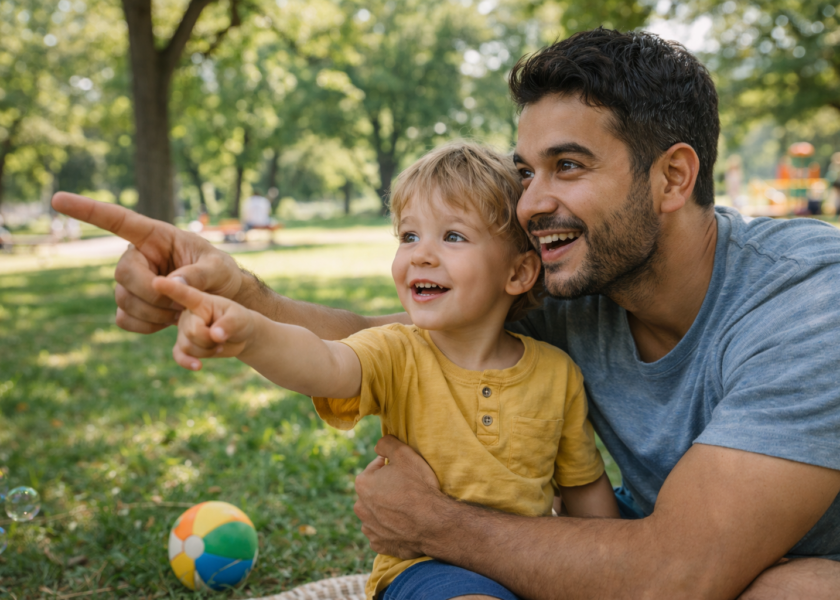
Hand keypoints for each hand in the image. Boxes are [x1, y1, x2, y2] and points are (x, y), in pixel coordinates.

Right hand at [51, 192, 243, 333]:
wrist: (220, 301)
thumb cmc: (220, 274)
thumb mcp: (219, 269)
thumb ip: (197, 275)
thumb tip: (167, 284)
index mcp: (155, 236)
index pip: (117, 219)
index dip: (88, 210)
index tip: (57, 198)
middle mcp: (137, 256)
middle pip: (123, 274)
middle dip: (153, 293)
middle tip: (182, 302)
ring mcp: (131, 283)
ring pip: (123, 300)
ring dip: (154, 312)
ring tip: (181, 311)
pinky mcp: (131, 306)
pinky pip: (124, 320)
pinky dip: (146, 326)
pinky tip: (167, 322)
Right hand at [152, 276, 255, 370]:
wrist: (238, 334)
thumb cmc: (240, 320)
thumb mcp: (241, 318)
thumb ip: (229, 324)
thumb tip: (215, 335)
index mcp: (200, 300)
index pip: (184, 294)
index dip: (171, 288)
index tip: (157, 281)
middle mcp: (187, 313)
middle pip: (192, 331)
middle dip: (210, 339)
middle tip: (222, 335)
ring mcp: (183, 329)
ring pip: (187, 346)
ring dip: (207, 350)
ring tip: (219, 342)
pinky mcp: (183, 345)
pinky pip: (179, 355)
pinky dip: (188, 362)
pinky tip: (198, 366)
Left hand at [354, 435, 442, 558]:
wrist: (434, 524)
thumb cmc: (419, 487)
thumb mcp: (404, 453)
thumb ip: (386, 443)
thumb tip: (378, 445)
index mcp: (362, 484)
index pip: (376, 468)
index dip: (392, 467)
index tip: (406, 472)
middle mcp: (360, 508)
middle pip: (374, 491)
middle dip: (387, 488)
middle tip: (408, 490)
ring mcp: (369, 529)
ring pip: (376, 513)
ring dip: (387, 510)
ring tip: (407, 509)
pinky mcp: (380, 545)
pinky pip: (383, 533)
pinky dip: (391, 529)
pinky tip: (405, 525)